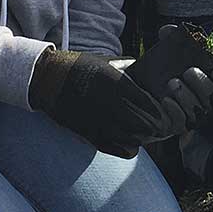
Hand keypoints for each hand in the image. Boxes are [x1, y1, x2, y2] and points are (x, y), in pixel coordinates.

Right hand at [28, 49, 167, 157]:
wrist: (48, 78)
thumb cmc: (79, 67)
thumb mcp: (107, 62)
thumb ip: (128, 71)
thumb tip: (146, 76)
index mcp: (116, 84)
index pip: (148, 104)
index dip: (160, 112)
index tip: (164, 114)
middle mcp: (109, 103)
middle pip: (144, 125)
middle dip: (155, 128)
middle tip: (160, 128)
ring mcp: (98, 120)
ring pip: (132, 139)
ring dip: (142, 139)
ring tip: (146, 136)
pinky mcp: (87, 132)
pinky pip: (114, 148)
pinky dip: (127, 149)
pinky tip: (132, 145)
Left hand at [125, 25, 212, 137]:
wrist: (139, 92)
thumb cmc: (161, 73)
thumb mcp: (166, 55)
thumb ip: (170, 40)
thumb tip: (167, 31)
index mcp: (208, 84)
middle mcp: (204, 103)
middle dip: (202, 84)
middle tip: (188, 72)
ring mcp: (191, 117)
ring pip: (199, 112)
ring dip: (187, 97)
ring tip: (172, 83)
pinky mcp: (176, 127)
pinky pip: (181, 123)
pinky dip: (175, 110)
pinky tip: (165, 100)